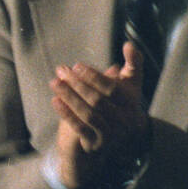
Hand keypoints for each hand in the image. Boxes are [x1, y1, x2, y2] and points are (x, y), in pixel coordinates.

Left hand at [50, 42, 148, 188]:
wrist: (113, 139)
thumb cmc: (118, 105)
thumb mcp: (127, 85)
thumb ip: (131, 64)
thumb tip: (130, 44)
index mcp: (132, 102)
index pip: (112, 88)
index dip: (93, 76)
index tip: (76, 66)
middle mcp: (125, 120)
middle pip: (97, 99)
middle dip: (77, 83)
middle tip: (61, 71)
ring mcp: (111, 134)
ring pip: (88, 113)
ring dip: (69, 97)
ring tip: (54, 83)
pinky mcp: (96, 144)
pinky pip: (79, 127)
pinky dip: (67, 114)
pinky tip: (55, 101)